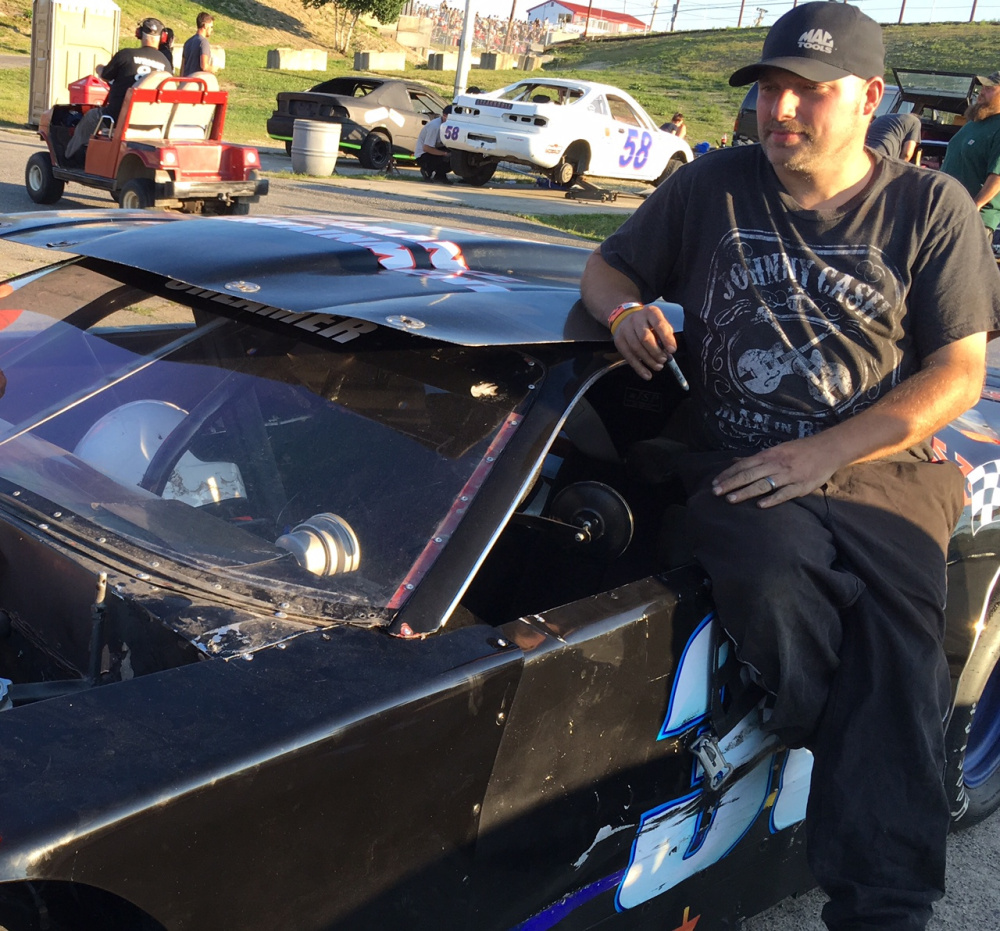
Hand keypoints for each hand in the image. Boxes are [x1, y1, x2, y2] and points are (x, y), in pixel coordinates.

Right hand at [612, 304, 676, 380]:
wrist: (625, 317)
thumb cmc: (648, 323)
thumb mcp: (659, 322)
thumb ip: (666, 335)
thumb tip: (669, 352)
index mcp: (650, 312)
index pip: (659, 325)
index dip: (666, 339)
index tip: (672, 351)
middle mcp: (636, 319)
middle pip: (645, 338)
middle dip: (656, 352)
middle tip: (664, 360)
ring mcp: (625, 330)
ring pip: (636, 348)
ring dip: (648, 360)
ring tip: (658, 367)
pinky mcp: (619, 341)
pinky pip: (629, 357)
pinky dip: (639, 368)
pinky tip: (647, 375)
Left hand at [711, 435, 839, 507]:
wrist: (827, 450)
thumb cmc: (799, 450)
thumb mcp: (776, 450)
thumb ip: (756, 459)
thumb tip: (734, 461)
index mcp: (769, 455)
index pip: (744, 465)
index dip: (728, 474)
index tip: (714, 482)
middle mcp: (776, 464)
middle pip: (749, 474)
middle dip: (731, 483)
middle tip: (715, 492)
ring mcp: (788, 475)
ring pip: (763, 484)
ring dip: (745, 492)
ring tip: (730, 499)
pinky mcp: (801, 486)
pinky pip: (784, 493)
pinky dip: (772, 499)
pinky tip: (760, 506)